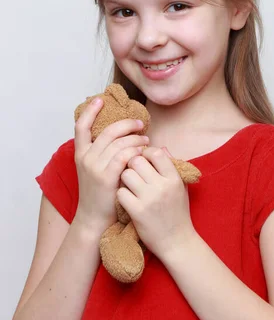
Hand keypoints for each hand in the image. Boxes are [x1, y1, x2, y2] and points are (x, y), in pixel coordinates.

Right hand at [73, 98, 148, 234]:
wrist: (94, 219)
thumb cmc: (100, 194)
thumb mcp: (94, 171)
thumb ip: (102, 153)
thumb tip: (120, 136)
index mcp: (80, 154)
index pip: (81, 126)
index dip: (90, 111)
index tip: (100, 100)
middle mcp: (85, 158)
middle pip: (108, 131)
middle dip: (126, 124)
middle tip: (140, 124)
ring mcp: (95, 167)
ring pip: (119, 142)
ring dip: (136, 138)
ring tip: (146, 141)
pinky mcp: (106, 177)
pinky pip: (124, 156)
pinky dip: (135, 151)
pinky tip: (143, 152)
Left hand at [117, 146, 194, 261]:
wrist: (177, 242)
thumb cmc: (178, 213)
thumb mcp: (180, 188)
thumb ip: (172, 167)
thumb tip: (160, 148)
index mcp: (174, 178)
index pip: (156, 153)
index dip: (145, 153)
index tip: (144, 160)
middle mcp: (162, 186)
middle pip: (136, 161)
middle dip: (132, 164)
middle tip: (133, 173)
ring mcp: (149, 199)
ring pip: (126, 175)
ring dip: (124, 179)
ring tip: (130, 186)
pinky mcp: (137, 211)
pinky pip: (120, 192)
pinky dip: (121, 195)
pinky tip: (127, 199)